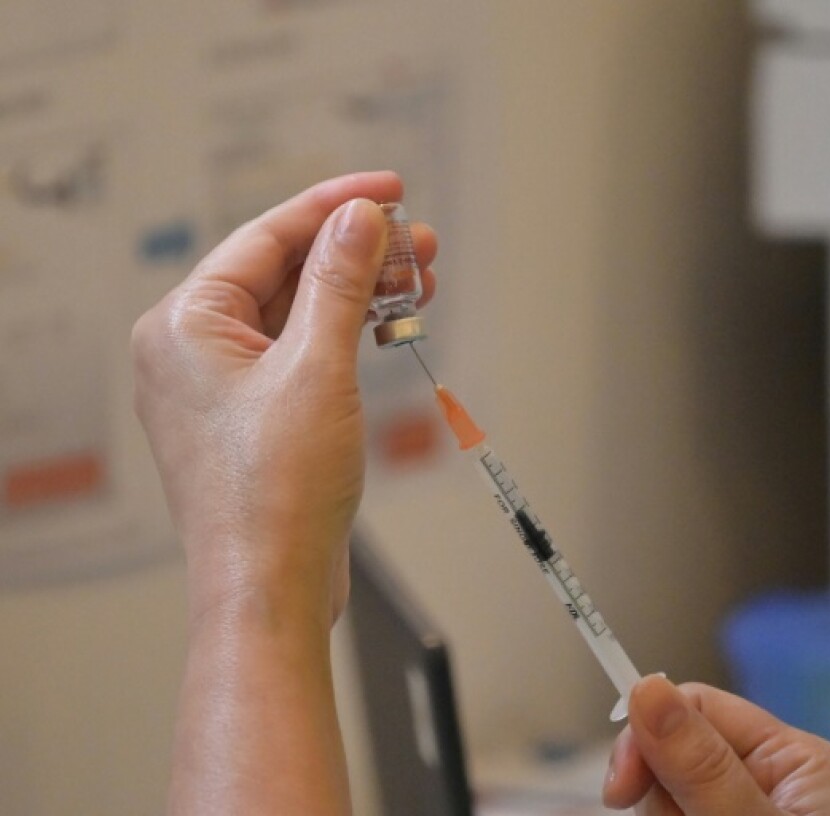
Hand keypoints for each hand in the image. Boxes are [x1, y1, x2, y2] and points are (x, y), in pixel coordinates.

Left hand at [132, 172, 436, 626]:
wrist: (272, 587)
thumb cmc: (274, 496)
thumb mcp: (317, 369)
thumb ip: (339, 283)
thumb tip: (359, 221)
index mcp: (185, 325)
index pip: (266, 237)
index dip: (334, 206)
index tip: (388, 191)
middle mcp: (194, 350)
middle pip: (285, 272)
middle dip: (357, 253)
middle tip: (418, 242)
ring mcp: (225, 386)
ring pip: (299, 313)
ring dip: (359, 293)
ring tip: (419, 278)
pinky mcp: (256, 416)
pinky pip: (303, 352)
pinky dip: (347, 335)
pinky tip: (388, 324)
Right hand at [604, 675, 829, 814]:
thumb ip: (705, 769)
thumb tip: (646, 688)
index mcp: (795, 760)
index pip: (700, 707)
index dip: (649, 734)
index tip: (618, 788)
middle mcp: (771, 785)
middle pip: (671, 754)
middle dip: (659, 794)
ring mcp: (746, 813)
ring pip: (664, 795)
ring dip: (663, 814)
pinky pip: (672, 813)